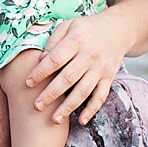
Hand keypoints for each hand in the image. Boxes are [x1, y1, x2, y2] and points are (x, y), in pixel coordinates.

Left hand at [26, 11, 130, 125]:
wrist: (119, 29)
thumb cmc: (87, 28)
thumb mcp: (69, 25)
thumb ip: (54, 40)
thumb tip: (41, 59)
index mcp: (77, 40)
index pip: (56, 59)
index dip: (41, 71)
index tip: (28, 82)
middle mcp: (90, 55)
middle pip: (68, 78)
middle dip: (51, 94)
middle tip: (36, 106)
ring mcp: (101, 68)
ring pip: (83, 91)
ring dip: (68, 107)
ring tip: (54, 120)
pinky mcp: (109, 78)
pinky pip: (101, 96)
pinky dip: (92, 110)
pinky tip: (81, 121)